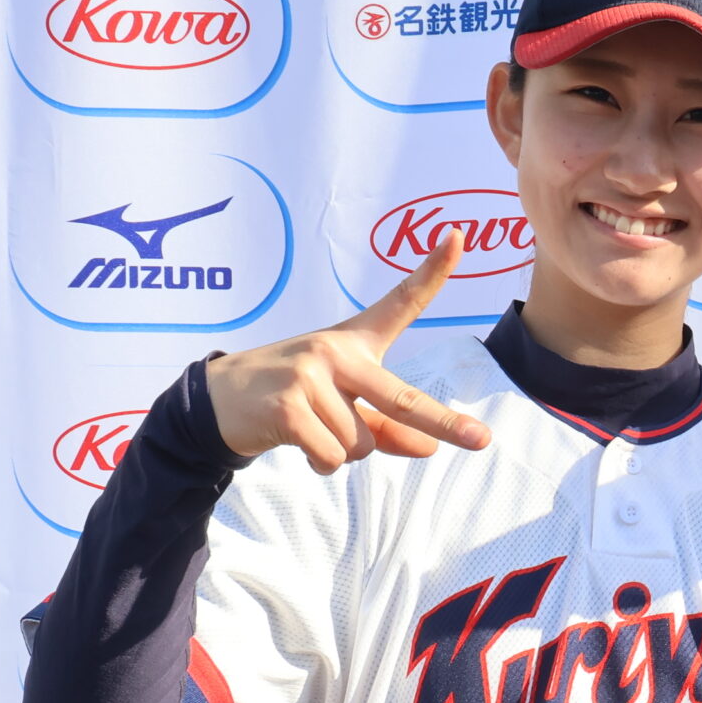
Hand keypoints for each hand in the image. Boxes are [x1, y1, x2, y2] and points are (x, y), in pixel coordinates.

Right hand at [202, 230, 491, 472]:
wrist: (219, 400)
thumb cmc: (293, 397)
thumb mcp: (342, 403)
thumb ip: (388, 425)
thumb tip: (429, 447)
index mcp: (354, 342)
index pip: (399, 303)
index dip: (431, 271)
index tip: (459, 237)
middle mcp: (335, 351)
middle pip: (402, 399)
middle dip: (443, 425)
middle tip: (482, 440)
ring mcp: (309, 375)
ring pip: (361, 443)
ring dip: (341, 452)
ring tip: (311, 429)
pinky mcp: (288, 407)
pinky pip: (332, 457)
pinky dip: (322, 464)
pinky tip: (298, 444)